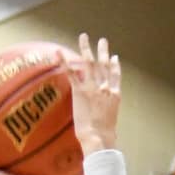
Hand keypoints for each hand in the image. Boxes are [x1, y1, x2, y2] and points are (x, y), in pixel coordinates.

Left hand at [65, 32, 120, 154]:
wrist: (99, 137)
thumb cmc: (104, 137)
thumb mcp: (110, 124)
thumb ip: (107, 117)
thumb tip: (106, 126)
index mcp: (114, 96)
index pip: (116, 76)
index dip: (115, 66)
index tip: (115, 57)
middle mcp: (105, 88)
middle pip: (104, 65)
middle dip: (103, 51)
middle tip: (102, 40)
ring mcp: (92, 88)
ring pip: (89, 63)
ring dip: (86, 48)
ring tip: (84, 37)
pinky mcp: (80, 91)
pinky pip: (71, 73)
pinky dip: (63, 61)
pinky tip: (58, 52)